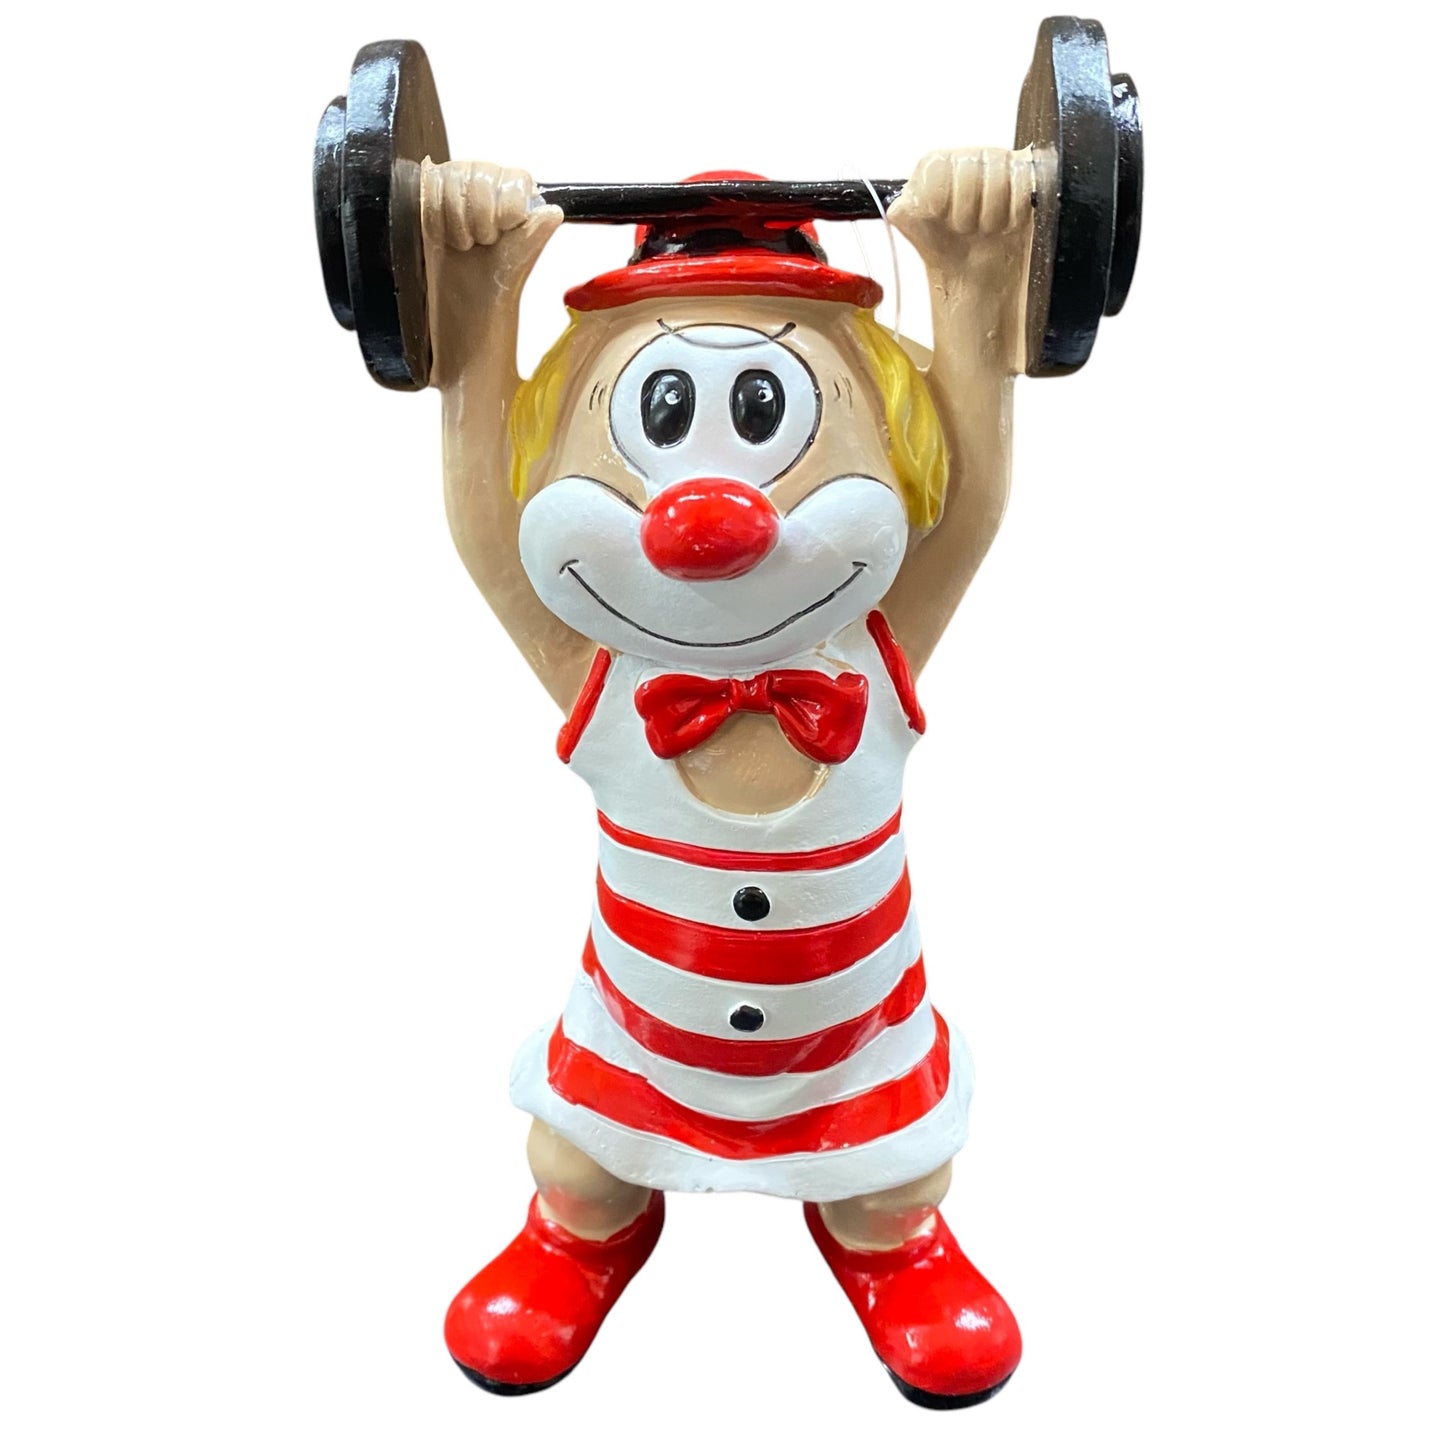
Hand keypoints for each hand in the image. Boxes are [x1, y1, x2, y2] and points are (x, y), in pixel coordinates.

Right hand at [421, 160, 561, 278]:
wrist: (467, 295)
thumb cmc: (496, 275)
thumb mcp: (523, 253)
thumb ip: (538, 228)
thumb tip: (554, 212)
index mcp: (518, 190)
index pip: (515, 178)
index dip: (507, 208)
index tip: (505, 230)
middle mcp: (491, 178)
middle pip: (481, 177)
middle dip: (481, 219)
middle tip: (484, 240)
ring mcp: (462, 179)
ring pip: (454, 182)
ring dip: (459, 222)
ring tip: (467, 240)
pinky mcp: (434, 186)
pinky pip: (431, 188)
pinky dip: (437, 218)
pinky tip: (448, 233)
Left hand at [888, 147, 1032, 274]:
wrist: (975, 275)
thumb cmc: (947, 250)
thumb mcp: (915, 233)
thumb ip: (905, 212)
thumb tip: (903, 206)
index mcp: (935, 164)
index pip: (937, 167)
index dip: (940, 201)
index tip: (940, 219)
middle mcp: (967, 156)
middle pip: (969, 171)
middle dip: (966, 213)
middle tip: (966, 228)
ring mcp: (999, 162)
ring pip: (999, 178)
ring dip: (991, 217)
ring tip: (986, 227)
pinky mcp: (1028, 175)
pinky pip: (1025, 186)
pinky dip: (1015, 215)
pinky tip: (1006, 224)